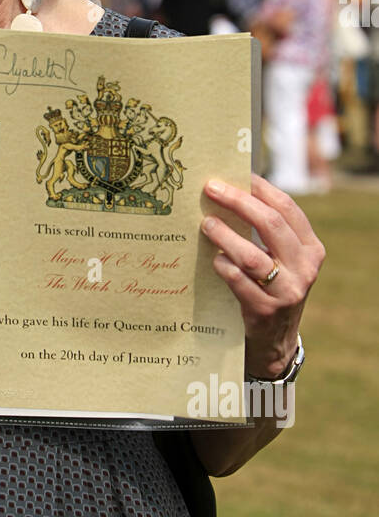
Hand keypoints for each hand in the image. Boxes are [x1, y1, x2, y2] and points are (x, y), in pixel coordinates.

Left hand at [200, 172, 325, 379]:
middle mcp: (304, 268)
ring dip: (225, 236)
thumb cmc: (270, 289)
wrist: (274, 341)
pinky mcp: (265, 311)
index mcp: (311, 249)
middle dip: (239, 202)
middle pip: (271, 225)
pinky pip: (239, 282)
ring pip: (253, 255)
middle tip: (211, 189)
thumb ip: (265, 234)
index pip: (287, 209)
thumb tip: (230, 191)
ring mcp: (287, 291)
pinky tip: (213, 260)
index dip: (261, 188)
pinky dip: (224, 267)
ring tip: (206, 224)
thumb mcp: (280, 261)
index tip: (236, 174)